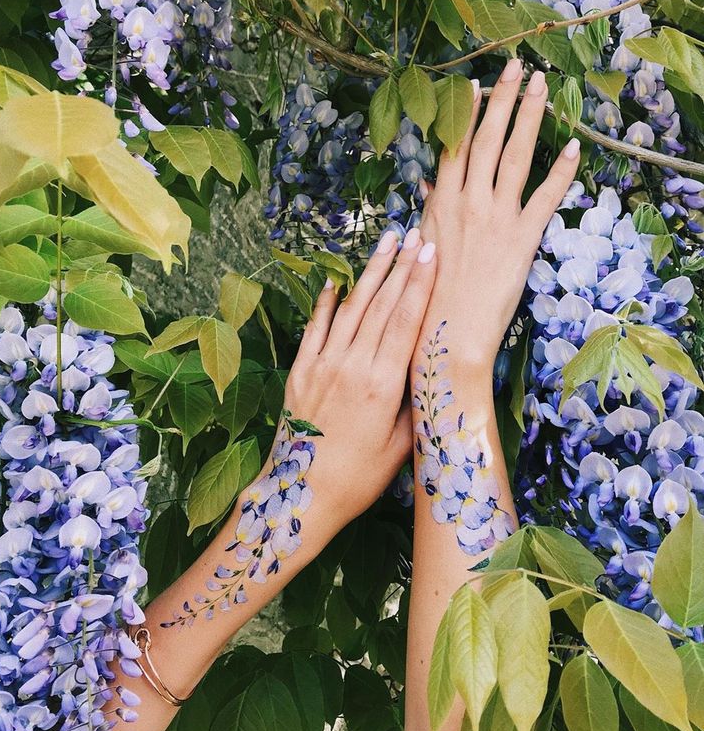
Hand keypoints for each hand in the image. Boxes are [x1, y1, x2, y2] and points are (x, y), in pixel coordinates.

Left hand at [279, 227, 435, 533]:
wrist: (299, 495)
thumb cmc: (357, 479)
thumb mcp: (400, 449)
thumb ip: (414, 406)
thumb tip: (428, 373)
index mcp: (381, 384)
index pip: (405, 321)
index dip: (419, 284)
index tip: (430, 254)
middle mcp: (351, 366)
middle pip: (380, 306)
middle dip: (399, 267)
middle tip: (413, 236)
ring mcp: (321, 365)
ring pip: (350, 309)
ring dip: (369, 274)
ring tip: (384, 244)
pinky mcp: (300, 371)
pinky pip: (315, 328)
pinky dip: (326, 303)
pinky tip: (336, 282)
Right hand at [418, 59, 580, 372]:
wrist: (448, 336)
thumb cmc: (426, 297)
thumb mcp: (420, 248)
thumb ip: (429, 211)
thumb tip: (429, 184)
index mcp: (440, 205)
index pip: (454, 147)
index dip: (466, 114)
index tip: (474, 85)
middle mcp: (467, 203)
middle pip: (486, 140)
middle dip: (501, 100)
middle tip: (515, 67)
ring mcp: (496, 219)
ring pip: (515, 157)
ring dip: (529, 117)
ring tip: (540, 86)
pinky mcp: (521, 239)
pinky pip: (545, 198)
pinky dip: (560, 171)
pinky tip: (572, 147)